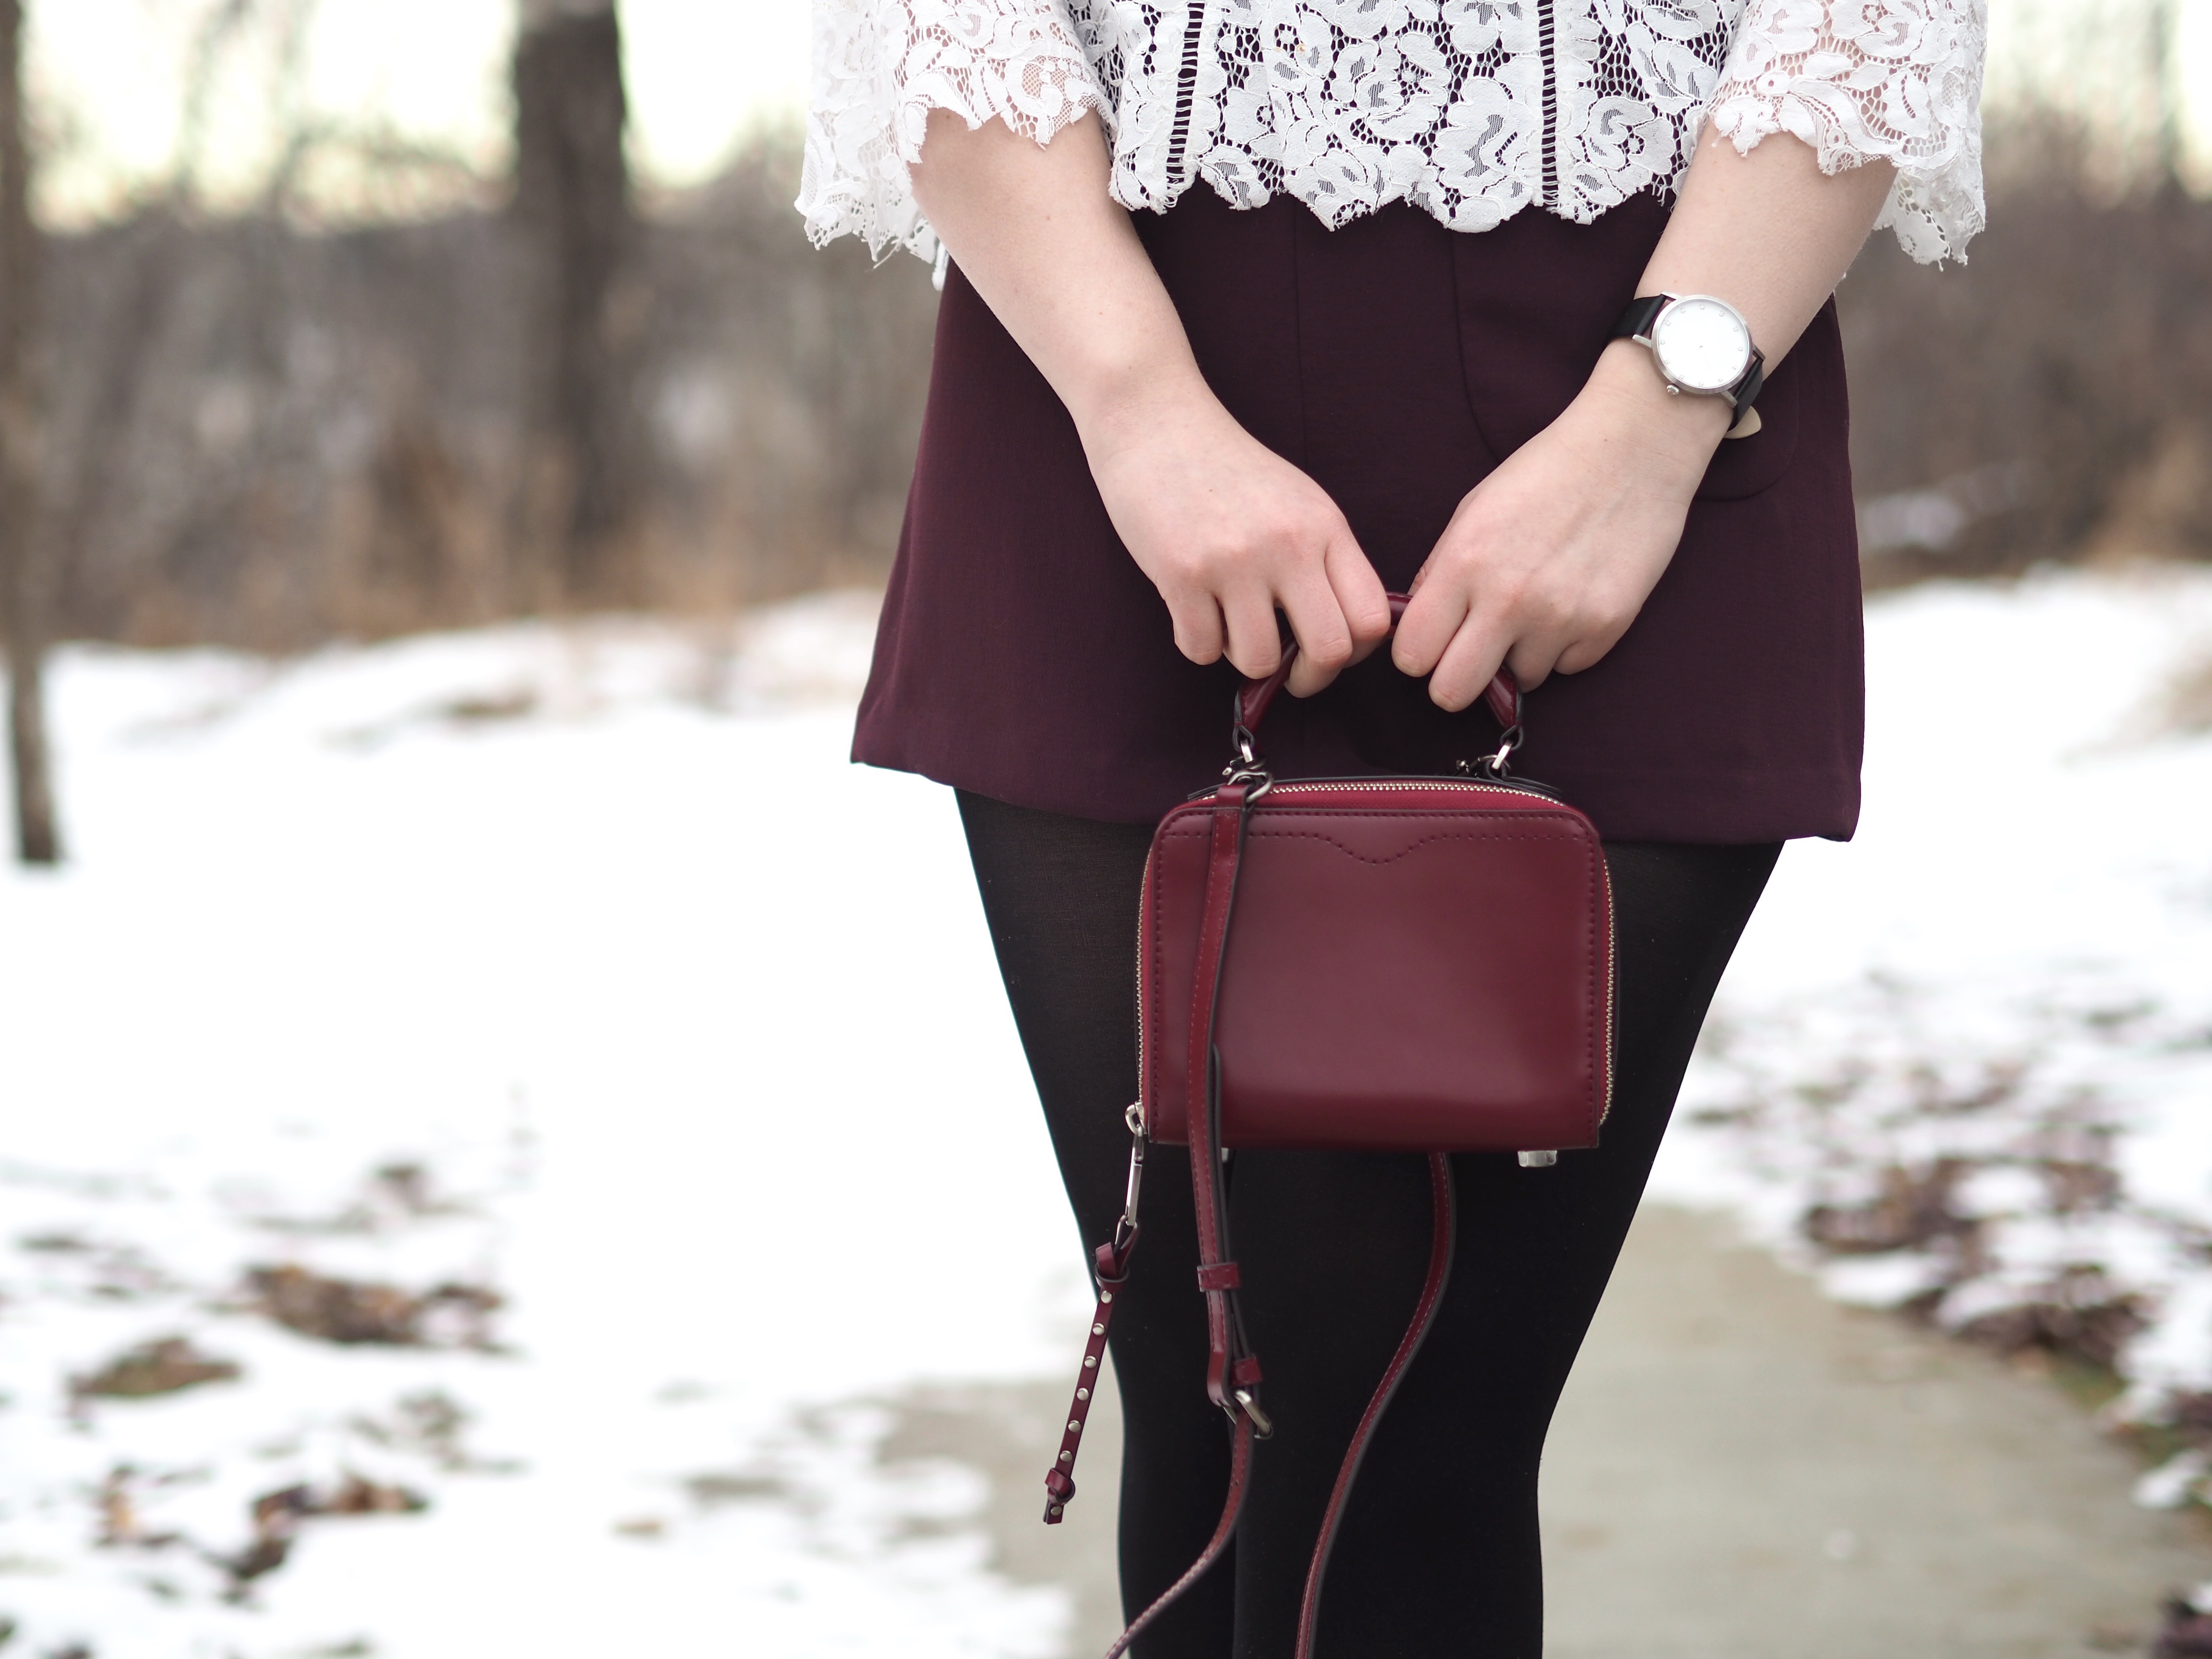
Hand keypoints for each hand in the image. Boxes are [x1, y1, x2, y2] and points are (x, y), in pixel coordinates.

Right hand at [1081, 382, 1391, 696]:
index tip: (1327, 652)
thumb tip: (1340, 639)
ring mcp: (1234, 560)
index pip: (1372, 618)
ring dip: (1242, 657)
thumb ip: (1324, 559)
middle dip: (1308, 678)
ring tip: (1228, 624)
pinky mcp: (1181, 572)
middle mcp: (1288, 544)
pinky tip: (1191, 609)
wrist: (1156, 421)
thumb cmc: (1226, 469)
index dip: (1355, 654)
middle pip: (1329, 651)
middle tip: (1286, 671)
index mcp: (1325, 526)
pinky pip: (1200, 649)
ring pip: (1259, 658)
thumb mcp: (1297, 502)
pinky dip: (1196, 643)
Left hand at [1392, 343, 1730, 708]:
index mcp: (1465, 563)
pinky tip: (1573, 600)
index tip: (1431, 643)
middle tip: (1470, 653)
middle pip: (1451, 693)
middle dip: (1454, 680)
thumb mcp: (1473, 511)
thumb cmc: (1545, 475)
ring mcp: (1561, 617)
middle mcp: (1509, 598)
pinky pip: (1567, 668)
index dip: (1417, 655)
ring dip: (1519, 656)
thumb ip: (1439, 573)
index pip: (1412, 655)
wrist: (1633, 449)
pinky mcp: (1606, 627)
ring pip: (1518, 682)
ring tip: (1537, 606)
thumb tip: (1416, 628)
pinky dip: (1565, 646)